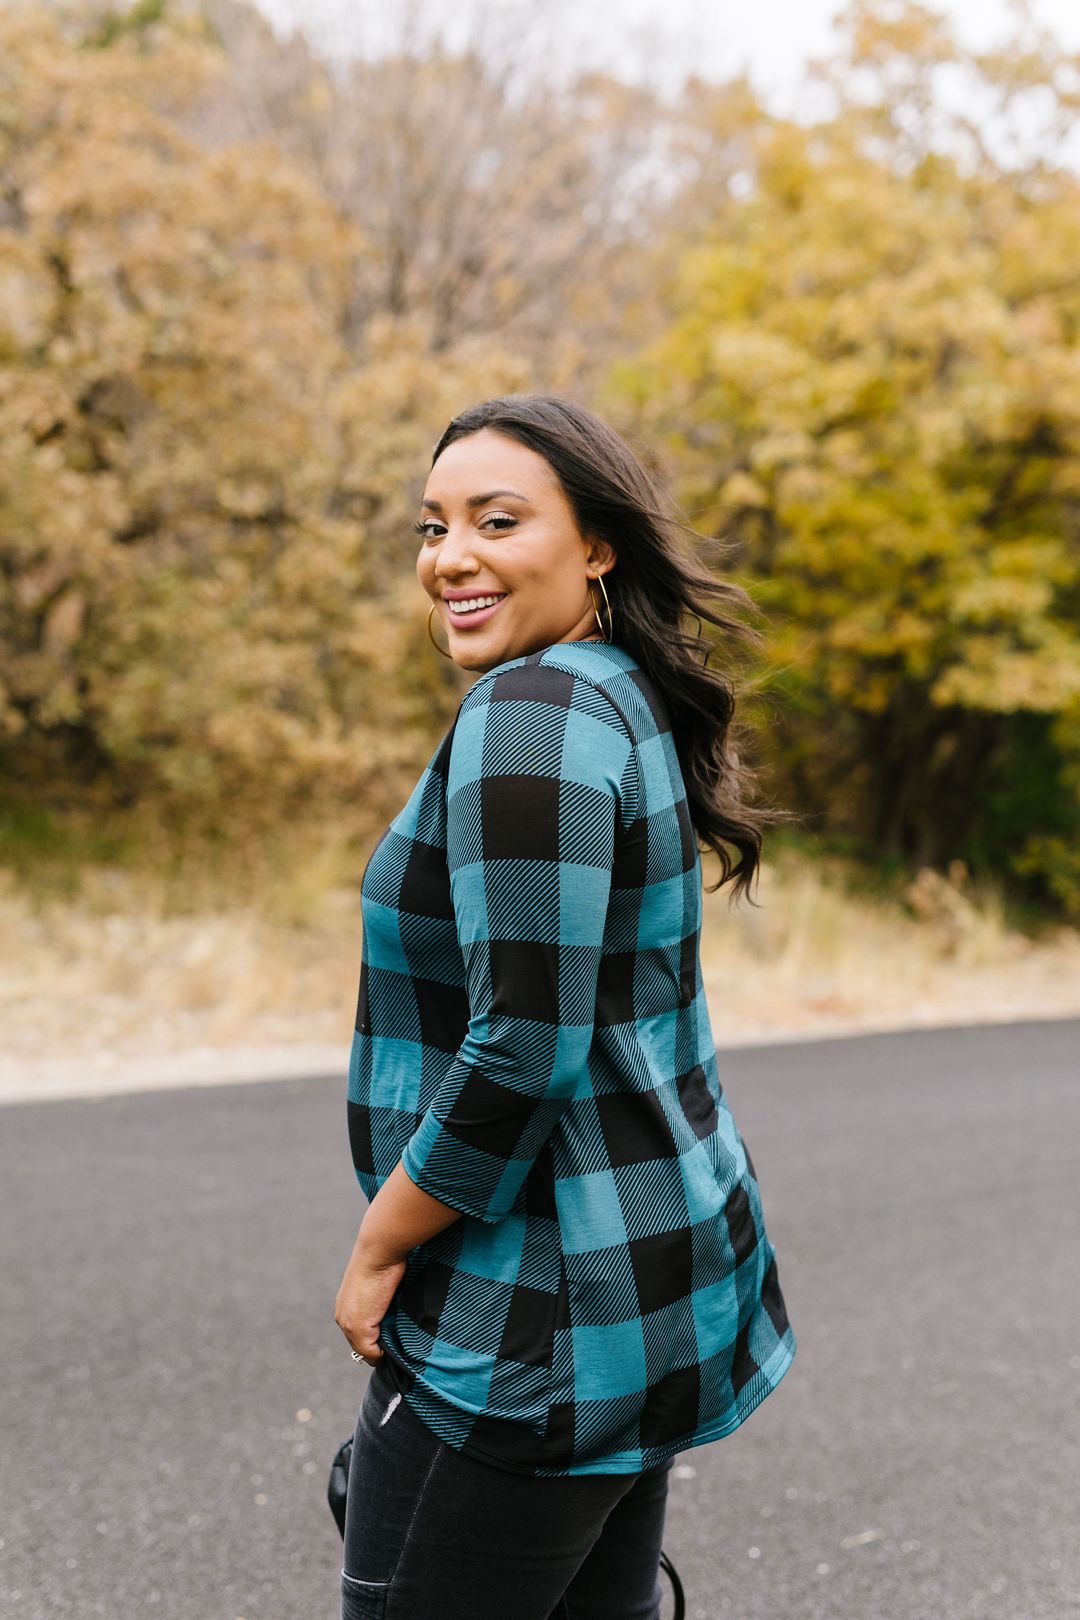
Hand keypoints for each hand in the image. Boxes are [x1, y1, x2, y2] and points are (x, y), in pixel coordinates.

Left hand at [334, 1232, 406, 1365]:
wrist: (378, 1252)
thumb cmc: (384, 1260)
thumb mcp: (380, 1282)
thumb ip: (380, 1300)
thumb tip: (392, 1315)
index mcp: (346, 1305)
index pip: (357, 1333)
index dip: (374, 1337)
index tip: (390, 1334)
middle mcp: (343, 1316)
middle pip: (359, 1345)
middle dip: (377, 1345)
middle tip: (396, 1340)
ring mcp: (349, 1324)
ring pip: (364, 1351)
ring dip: (380, 1349)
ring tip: (398, 1339)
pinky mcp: (359, 1328)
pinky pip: (371, 1353)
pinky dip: (383, 1353)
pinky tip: (395, 1339)